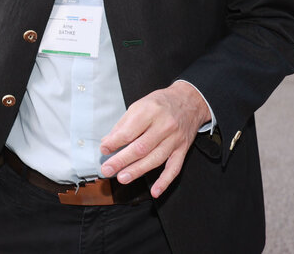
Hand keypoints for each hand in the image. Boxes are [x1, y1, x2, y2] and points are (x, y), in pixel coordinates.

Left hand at [98, 81, 209, 197]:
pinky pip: (174, 168)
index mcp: (150, 111)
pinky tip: (155, 191)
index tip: (104, 149)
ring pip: (155, 159)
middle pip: (141, 148)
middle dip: (122, 160)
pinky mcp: (182, 150)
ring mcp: (175, 139)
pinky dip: (164, 181)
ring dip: (137, 171)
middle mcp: (164, 125)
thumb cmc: (161, 103)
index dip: (115, 142)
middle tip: (108, 169)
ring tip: (122, 177)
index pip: (130, 131)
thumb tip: (107, 141)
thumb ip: (123, 125)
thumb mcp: (139, 105)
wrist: (189, 101)